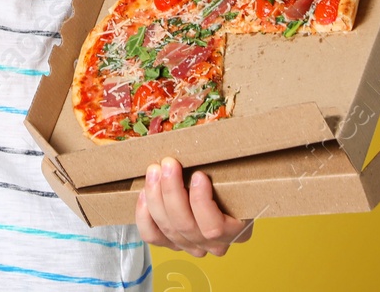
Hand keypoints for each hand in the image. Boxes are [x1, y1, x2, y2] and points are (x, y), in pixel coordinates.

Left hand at [135, 157, 253, 257]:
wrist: (219, 193)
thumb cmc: (229, 179)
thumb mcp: (234, 173)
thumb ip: (224, 165)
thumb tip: (212, 133)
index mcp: (235, 229)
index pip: (214, 226)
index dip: (201, 202)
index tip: (198, 175)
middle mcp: (213, 244)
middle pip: (186, 225)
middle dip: (172, 191)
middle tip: (168, 163)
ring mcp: (190, 245)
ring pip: (168, 228)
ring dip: (156, 197)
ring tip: (154, 171)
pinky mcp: (171, 243)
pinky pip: (152, 236)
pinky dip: (145, 215)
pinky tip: (145, 194)